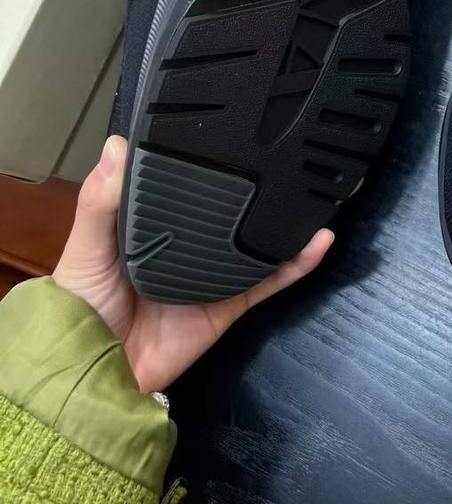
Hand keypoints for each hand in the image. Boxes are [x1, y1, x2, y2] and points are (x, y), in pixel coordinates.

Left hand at [52, 135, 333, 392]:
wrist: (93, 378)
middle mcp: (187, 243)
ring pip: (257, 240)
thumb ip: (99, 202)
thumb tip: (117, 143)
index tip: (238, 125)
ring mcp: (212, 273)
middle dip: (258, 185)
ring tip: (315, 188)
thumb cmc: (80, 306)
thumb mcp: (85, 247)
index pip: (187, 182)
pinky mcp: (229, 304)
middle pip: (230, 210)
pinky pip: (269, 281)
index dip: (210, 157)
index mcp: (153, 223)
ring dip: (286, 219)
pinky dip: (296, 263)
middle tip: (288, 149)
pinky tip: (319, 239)